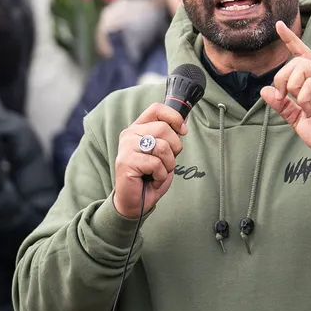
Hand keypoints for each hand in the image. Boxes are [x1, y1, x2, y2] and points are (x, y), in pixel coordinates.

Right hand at [113, 103, 185, 218]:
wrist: (135, 201)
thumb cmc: (150, 177)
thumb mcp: (163, 153)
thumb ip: (169, 136)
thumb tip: (184, 121)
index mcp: (138, 128)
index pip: (157, 109)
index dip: (174, 118)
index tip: (182, 131)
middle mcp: (129, 134)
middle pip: (163, 128)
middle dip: (175, 148)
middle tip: (167, 162)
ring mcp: (126, 147)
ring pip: (162, 146)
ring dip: (168, 164)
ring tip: (158, 173)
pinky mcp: (126, 162)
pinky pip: (156, 164)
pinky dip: (160, 176)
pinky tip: (152, 180)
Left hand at [260, 21, 310, 164]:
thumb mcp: (298, 120)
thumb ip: (283, 105)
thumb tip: (265, 90)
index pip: (301, 55)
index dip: (290, 39)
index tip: (279, 25)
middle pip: (296, 61)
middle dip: (281, 77)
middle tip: (282, 96)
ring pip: (303, 67)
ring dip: (293, 86)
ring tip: (301, 106)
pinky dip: (304, 98)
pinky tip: (309, 110)